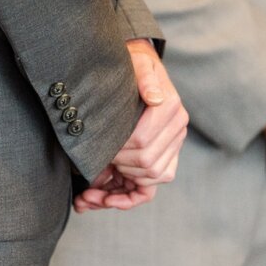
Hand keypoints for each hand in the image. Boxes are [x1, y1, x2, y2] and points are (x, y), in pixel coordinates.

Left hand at [73, 39, 187, 211]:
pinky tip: (103, 201)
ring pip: (150, 179)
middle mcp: (177, 130)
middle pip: (147, 164)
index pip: (143, 141)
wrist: (136, 69)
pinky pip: (152, 186)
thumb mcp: (136, 64)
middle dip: (117, 167)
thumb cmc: (131, 66)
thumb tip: (155, 98)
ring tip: (89, 191)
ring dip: (120, 187)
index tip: (97, 148)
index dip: (117, 149)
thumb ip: (145, 77)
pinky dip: (127, 198)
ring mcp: (171, 146)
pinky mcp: (163, 157)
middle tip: (91, 168)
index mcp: (171, 108)